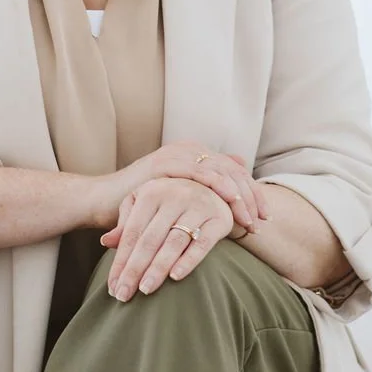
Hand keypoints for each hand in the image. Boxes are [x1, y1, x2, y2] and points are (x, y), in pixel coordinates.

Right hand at [89, 140, 269, 234]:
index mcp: (194, 157)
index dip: (252, 194)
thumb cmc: (144, 207)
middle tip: (263, 220)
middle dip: (251, 196)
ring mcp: (176, 154)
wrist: (105, 202)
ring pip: (220, 170)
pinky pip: (198, 171)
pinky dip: (217, 184)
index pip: (233, 172)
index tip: (265, 218)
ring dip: (239, 195)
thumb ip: (206, 188)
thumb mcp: (179, 198)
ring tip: (250, 218)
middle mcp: (188, 151)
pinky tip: (230, 200)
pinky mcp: (164, 163)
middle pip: (232, 170)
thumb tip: (240, 169)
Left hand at [102, 177, 234, 299]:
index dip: (121, 260)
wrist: (215, 188)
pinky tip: (175, 277)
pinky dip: (189, 260)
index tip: (112, 287)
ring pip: (174, 242)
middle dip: (134, 269)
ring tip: (145, 290)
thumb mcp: (145, 202)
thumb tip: (106, 241)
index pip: (132, 232)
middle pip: (150, 239)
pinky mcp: (219, 218)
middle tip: (124, 295)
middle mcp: (174, 195)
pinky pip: (202, 243)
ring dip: (158, 268)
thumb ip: (127, 222)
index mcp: (152, 191)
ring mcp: (198, 205)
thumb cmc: (170, 200)